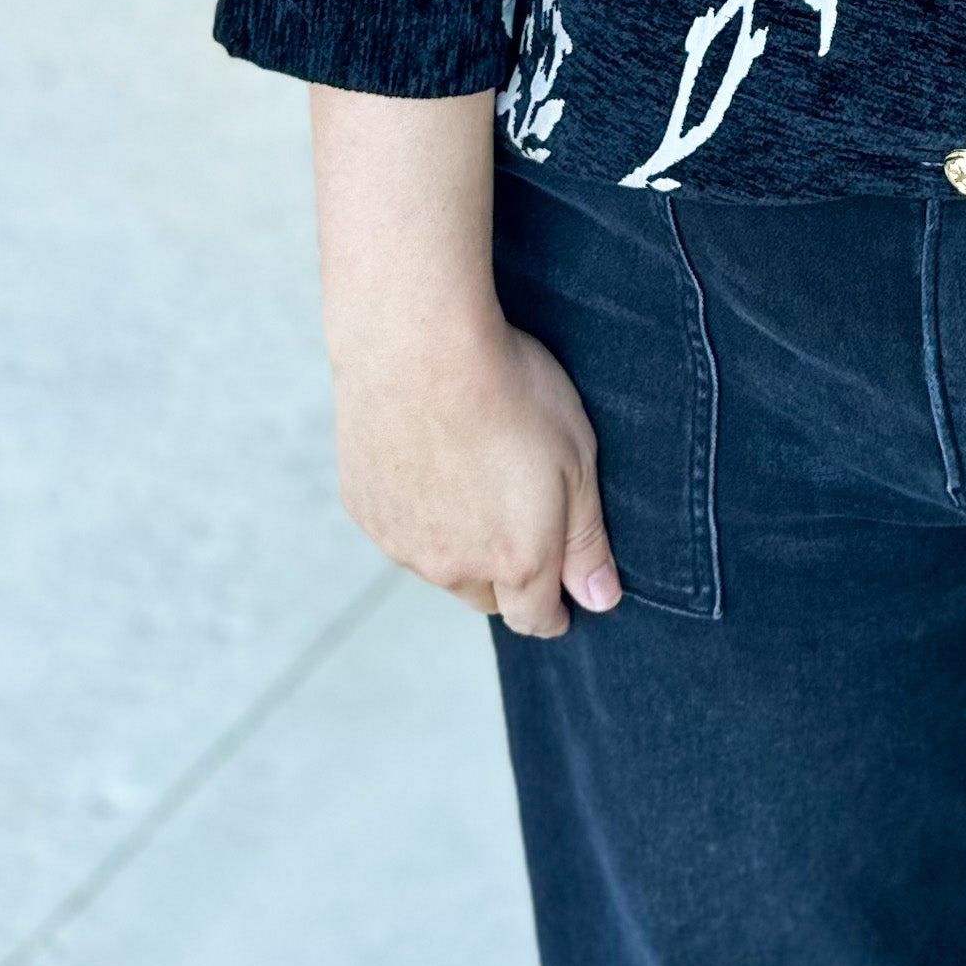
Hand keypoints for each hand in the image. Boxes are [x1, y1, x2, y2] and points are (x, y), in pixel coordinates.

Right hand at [309, 85, 619, 637]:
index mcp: (514, 560)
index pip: (535, 618)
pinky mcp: (364, 506)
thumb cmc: (510, 393)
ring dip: (458, 543)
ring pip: (438, 564)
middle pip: (486, 596)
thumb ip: (587, 541)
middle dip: (508, 577)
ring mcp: (400, 540)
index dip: (553, 611)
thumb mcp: (576, 461)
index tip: (563, 598)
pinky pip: (398, 528)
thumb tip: (601, 600)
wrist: (416, 347)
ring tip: (474, 480)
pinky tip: (428, 461)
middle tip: (522, 524)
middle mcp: (452, 566)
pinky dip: (416, 512)